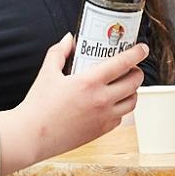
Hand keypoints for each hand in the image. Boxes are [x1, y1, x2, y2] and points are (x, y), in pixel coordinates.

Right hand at [0, 35, 148, 172]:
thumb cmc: (38, 105)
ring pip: (132, 101)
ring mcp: (104, 117)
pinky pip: (121, 118)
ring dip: (133, 91)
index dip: (137, 53)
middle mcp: (102, 100)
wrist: (32, 136)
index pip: (123, 63)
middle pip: (134, 82)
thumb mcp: (47, 72)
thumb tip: (69, 39)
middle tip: (132, 68)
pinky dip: (121, 109)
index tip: (142, 48)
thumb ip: (60, 52)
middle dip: (137, 72)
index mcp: (90, 82)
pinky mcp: (101, 132)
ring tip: (124, 85)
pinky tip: (111, 103)